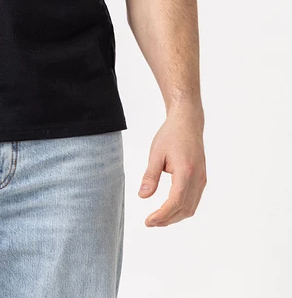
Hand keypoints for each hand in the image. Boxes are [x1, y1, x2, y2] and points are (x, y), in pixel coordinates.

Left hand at [138, 105, 206, 226]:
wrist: (188, 122)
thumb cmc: (171, 135)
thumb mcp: (156, 153)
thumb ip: (150, 176)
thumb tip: (142, 196)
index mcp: (186, 172)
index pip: (175, 202)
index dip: (162, 215)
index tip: (149, 221)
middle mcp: (198, 178)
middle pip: (184, 209)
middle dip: (167, 219)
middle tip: (151, 222)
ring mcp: (202, 179)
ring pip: (191, 207)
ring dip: (175, 216)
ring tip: (158, 219)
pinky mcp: (202, 178)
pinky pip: (194, 200)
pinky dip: (182, 208)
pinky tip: (170, 208)